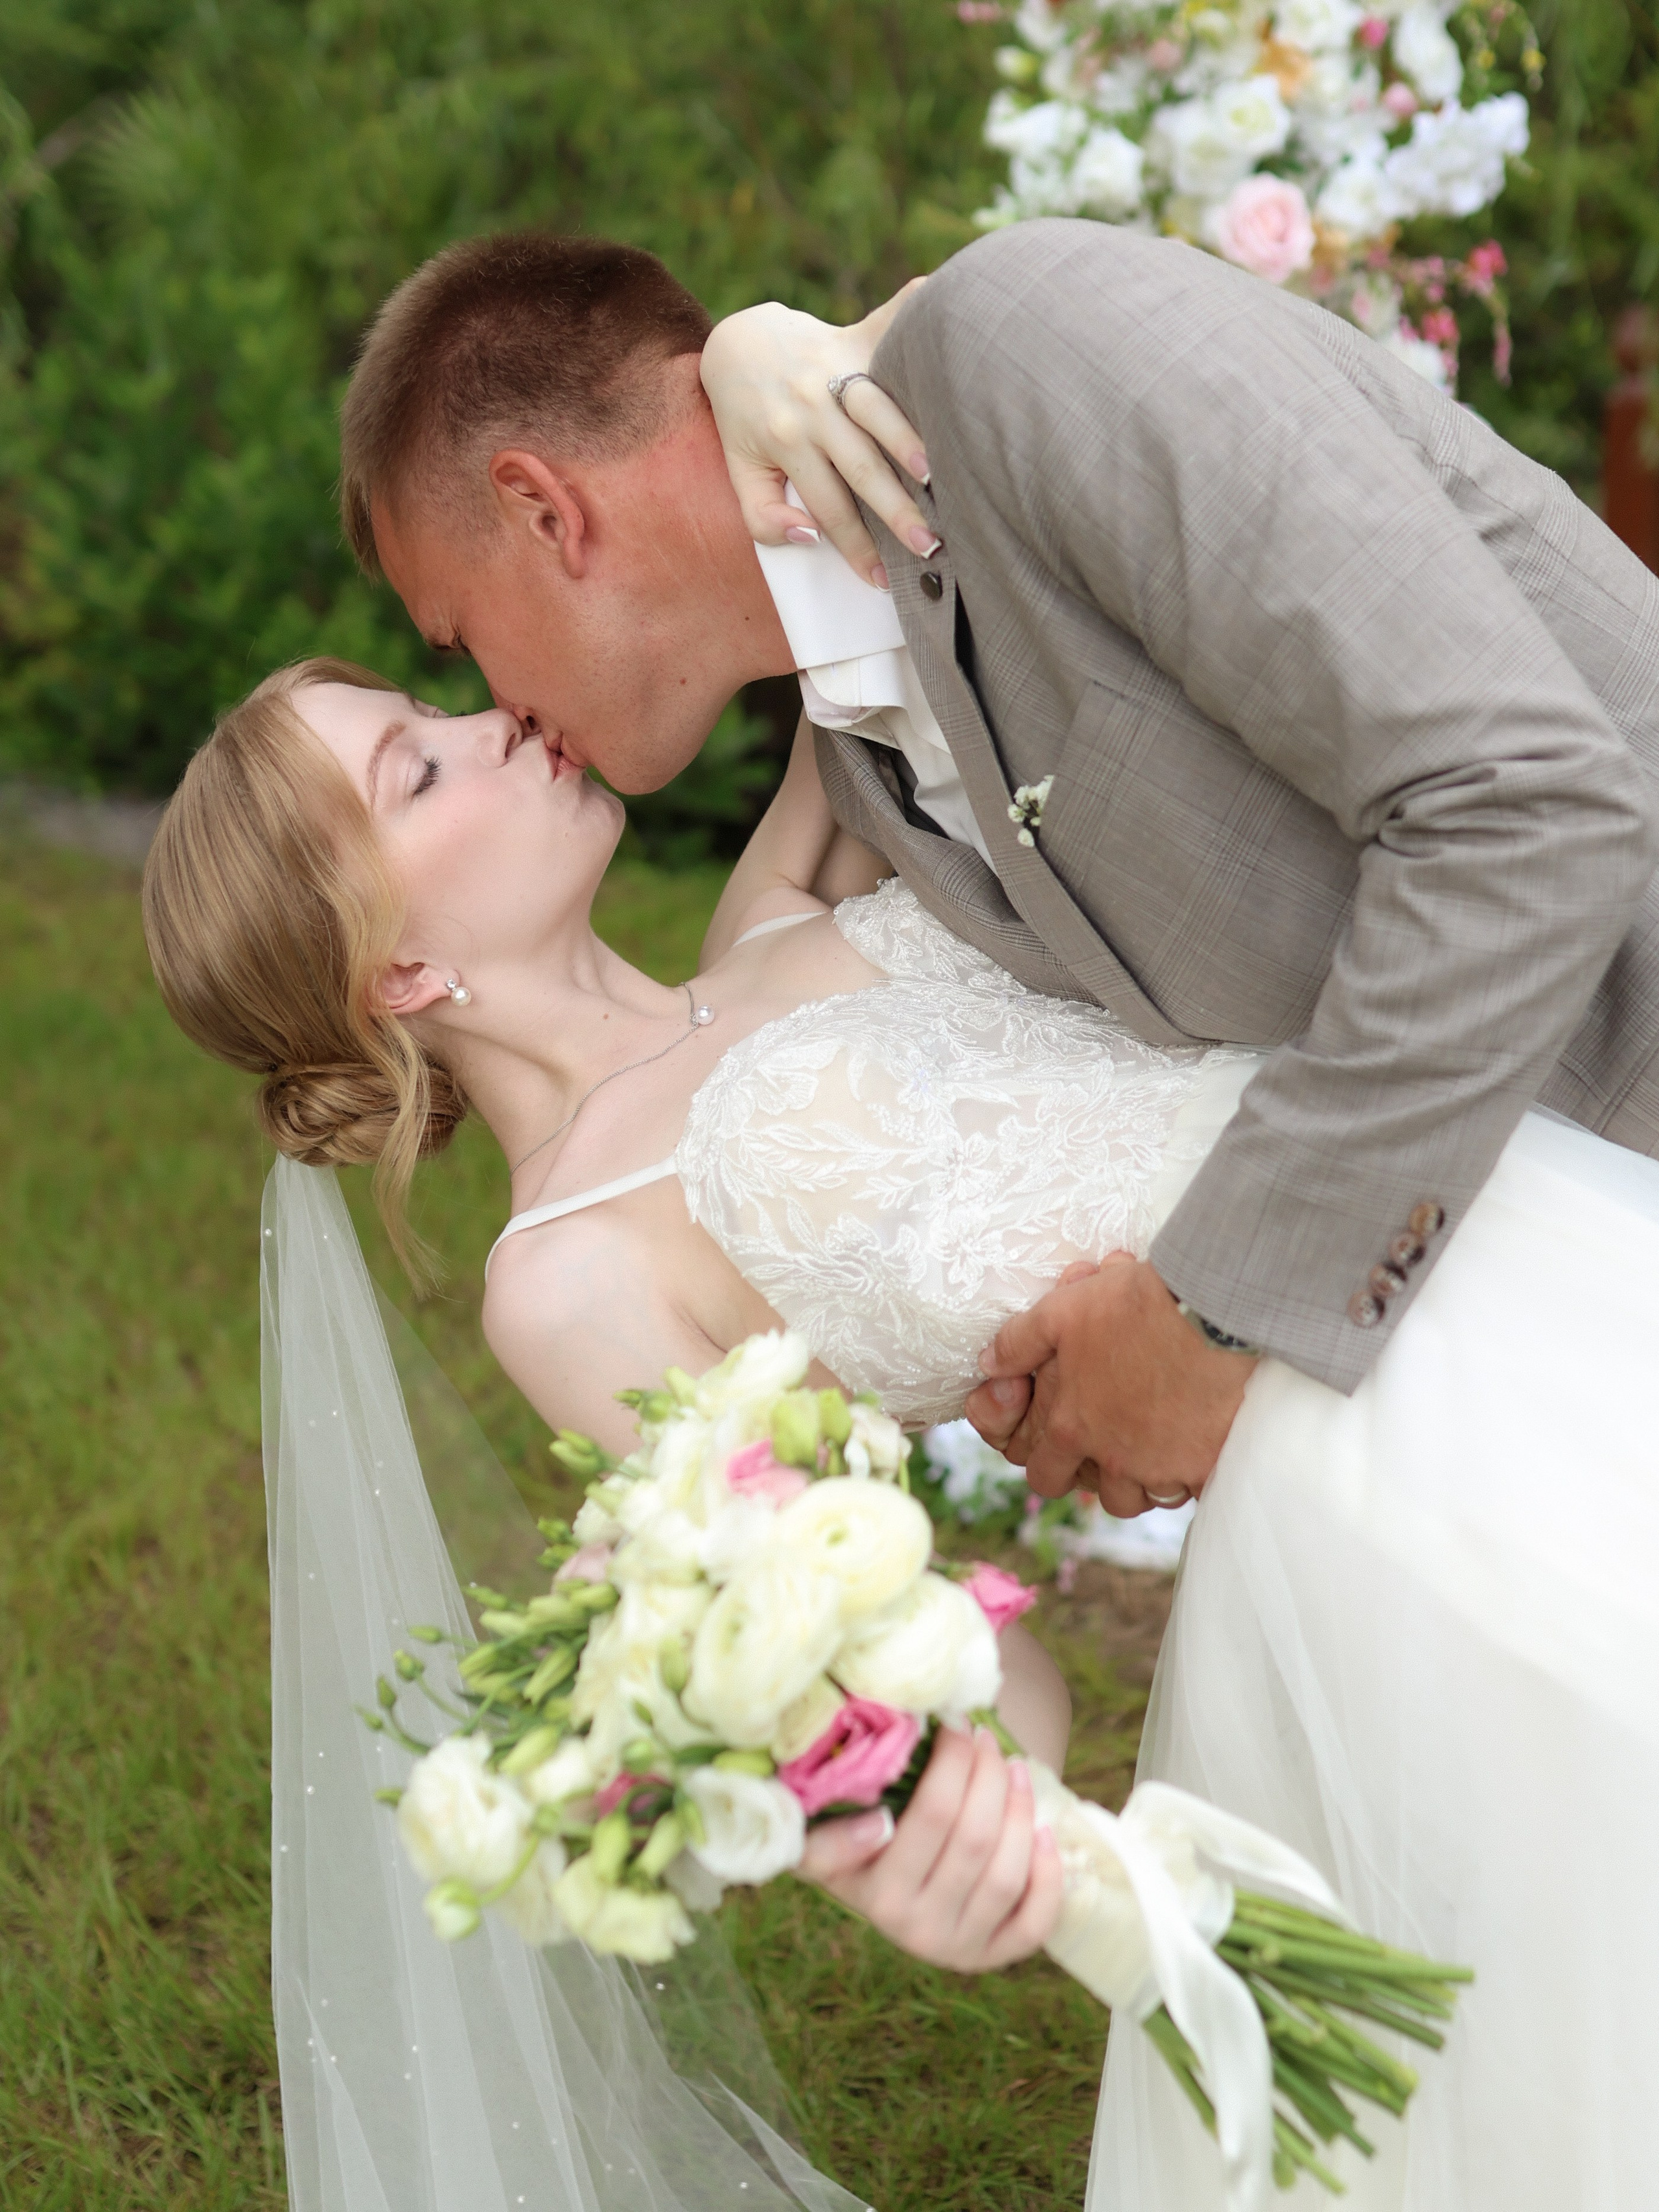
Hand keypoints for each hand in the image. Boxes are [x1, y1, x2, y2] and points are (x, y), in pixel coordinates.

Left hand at [700, 287, 935, 586]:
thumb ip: (762, 516)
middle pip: (861, 465)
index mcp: (786, 442)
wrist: (738, 345)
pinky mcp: (854, 336)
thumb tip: (808, 537)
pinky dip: (914, 313)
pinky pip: (888, 325)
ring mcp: (835, 367)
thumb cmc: (745, 420)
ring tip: (939, 476)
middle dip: (896, 509)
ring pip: (879, 407)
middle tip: (929, 545)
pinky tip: (939, 307)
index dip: (856, 547)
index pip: (829, 506)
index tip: (882, 581)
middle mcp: (812, 405)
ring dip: (910, 441)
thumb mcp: (740, 472)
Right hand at [797, 1725, 1063, 1972]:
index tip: (956, 1721)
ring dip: (1020, 1811)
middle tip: (986, 1738)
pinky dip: (1047, 1875)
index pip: (932, 1814)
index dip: (954, 1762)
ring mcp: (958, 1947)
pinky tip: (1043, 1831)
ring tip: (1016, 1769)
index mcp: (877, 1894)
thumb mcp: (824, 1837)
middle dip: (989, 1774)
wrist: (879, 1898)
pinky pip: (1034, 1922)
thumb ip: (835, 1831)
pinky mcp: (992, 1957)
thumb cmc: (855, 1849)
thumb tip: (882, 1815)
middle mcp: (917, 1929)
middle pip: (976, 1837)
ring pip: (1006, 1874)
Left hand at [971, 1254, 1255, 1510]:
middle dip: (1097, 1474)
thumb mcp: (1060, 1311)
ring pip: (1143, 1499)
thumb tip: (989, 1366)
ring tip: (1152, 1442)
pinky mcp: (1206, 1464)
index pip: (1041, 1473)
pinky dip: (1188, 1475)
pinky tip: (1192, 1443)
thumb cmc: (1134, 1304)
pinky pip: (1193, 1491)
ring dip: (1142, 1479)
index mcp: (1071, 1427)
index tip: (1065, 1437)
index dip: (1047, 1459)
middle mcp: (1113, 1457)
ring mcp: (1161, 1466)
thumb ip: (1019, 1343)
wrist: (1213, 1306)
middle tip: (1112, 1440)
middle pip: (1096, 1494)